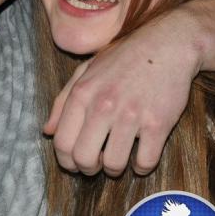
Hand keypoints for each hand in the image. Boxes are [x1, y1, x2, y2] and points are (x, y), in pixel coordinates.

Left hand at [43, 8, 204, 176]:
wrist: (167, 45)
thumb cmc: (124, 58)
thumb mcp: (86, 70)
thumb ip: (62, 101)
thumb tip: (47, 131)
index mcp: (82, 93)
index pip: (62, 143)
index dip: (67, 161)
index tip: (77, 162)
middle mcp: (103, 105)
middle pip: (84, 159)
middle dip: (88, 169)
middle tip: (97, 163)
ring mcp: (131, 116)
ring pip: (114, 165)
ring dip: (115, 169)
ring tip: (119, 158)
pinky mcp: (158, 124)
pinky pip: (145, 162)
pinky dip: (141, 167)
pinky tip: (141, 158)